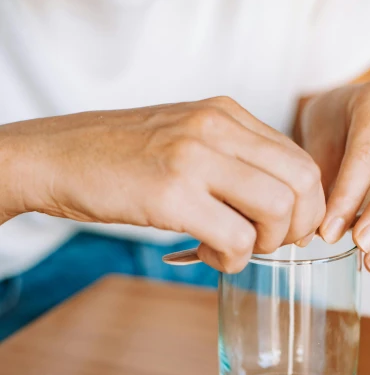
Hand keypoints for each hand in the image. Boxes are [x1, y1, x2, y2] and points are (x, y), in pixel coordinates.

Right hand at [0, 98, 324, 271]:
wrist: (58, 157)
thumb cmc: (122, 159)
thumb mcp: (187, 140)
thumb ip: (233, 161)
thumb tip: (280, 205)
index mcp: (226, 114)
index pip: (301, 161)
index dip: (306, 208)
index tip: (286, 231)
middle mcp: (217, 127)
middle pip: (302, 184)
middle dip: (296, 230)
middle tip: (264, 246)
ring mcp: (195, 157)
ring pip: (277, 209)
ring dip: (262, 245)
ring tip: (231, 250)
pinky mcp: (172, 193)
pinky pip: (236, 239)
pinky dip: (232, 260)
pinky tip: (207, 254)